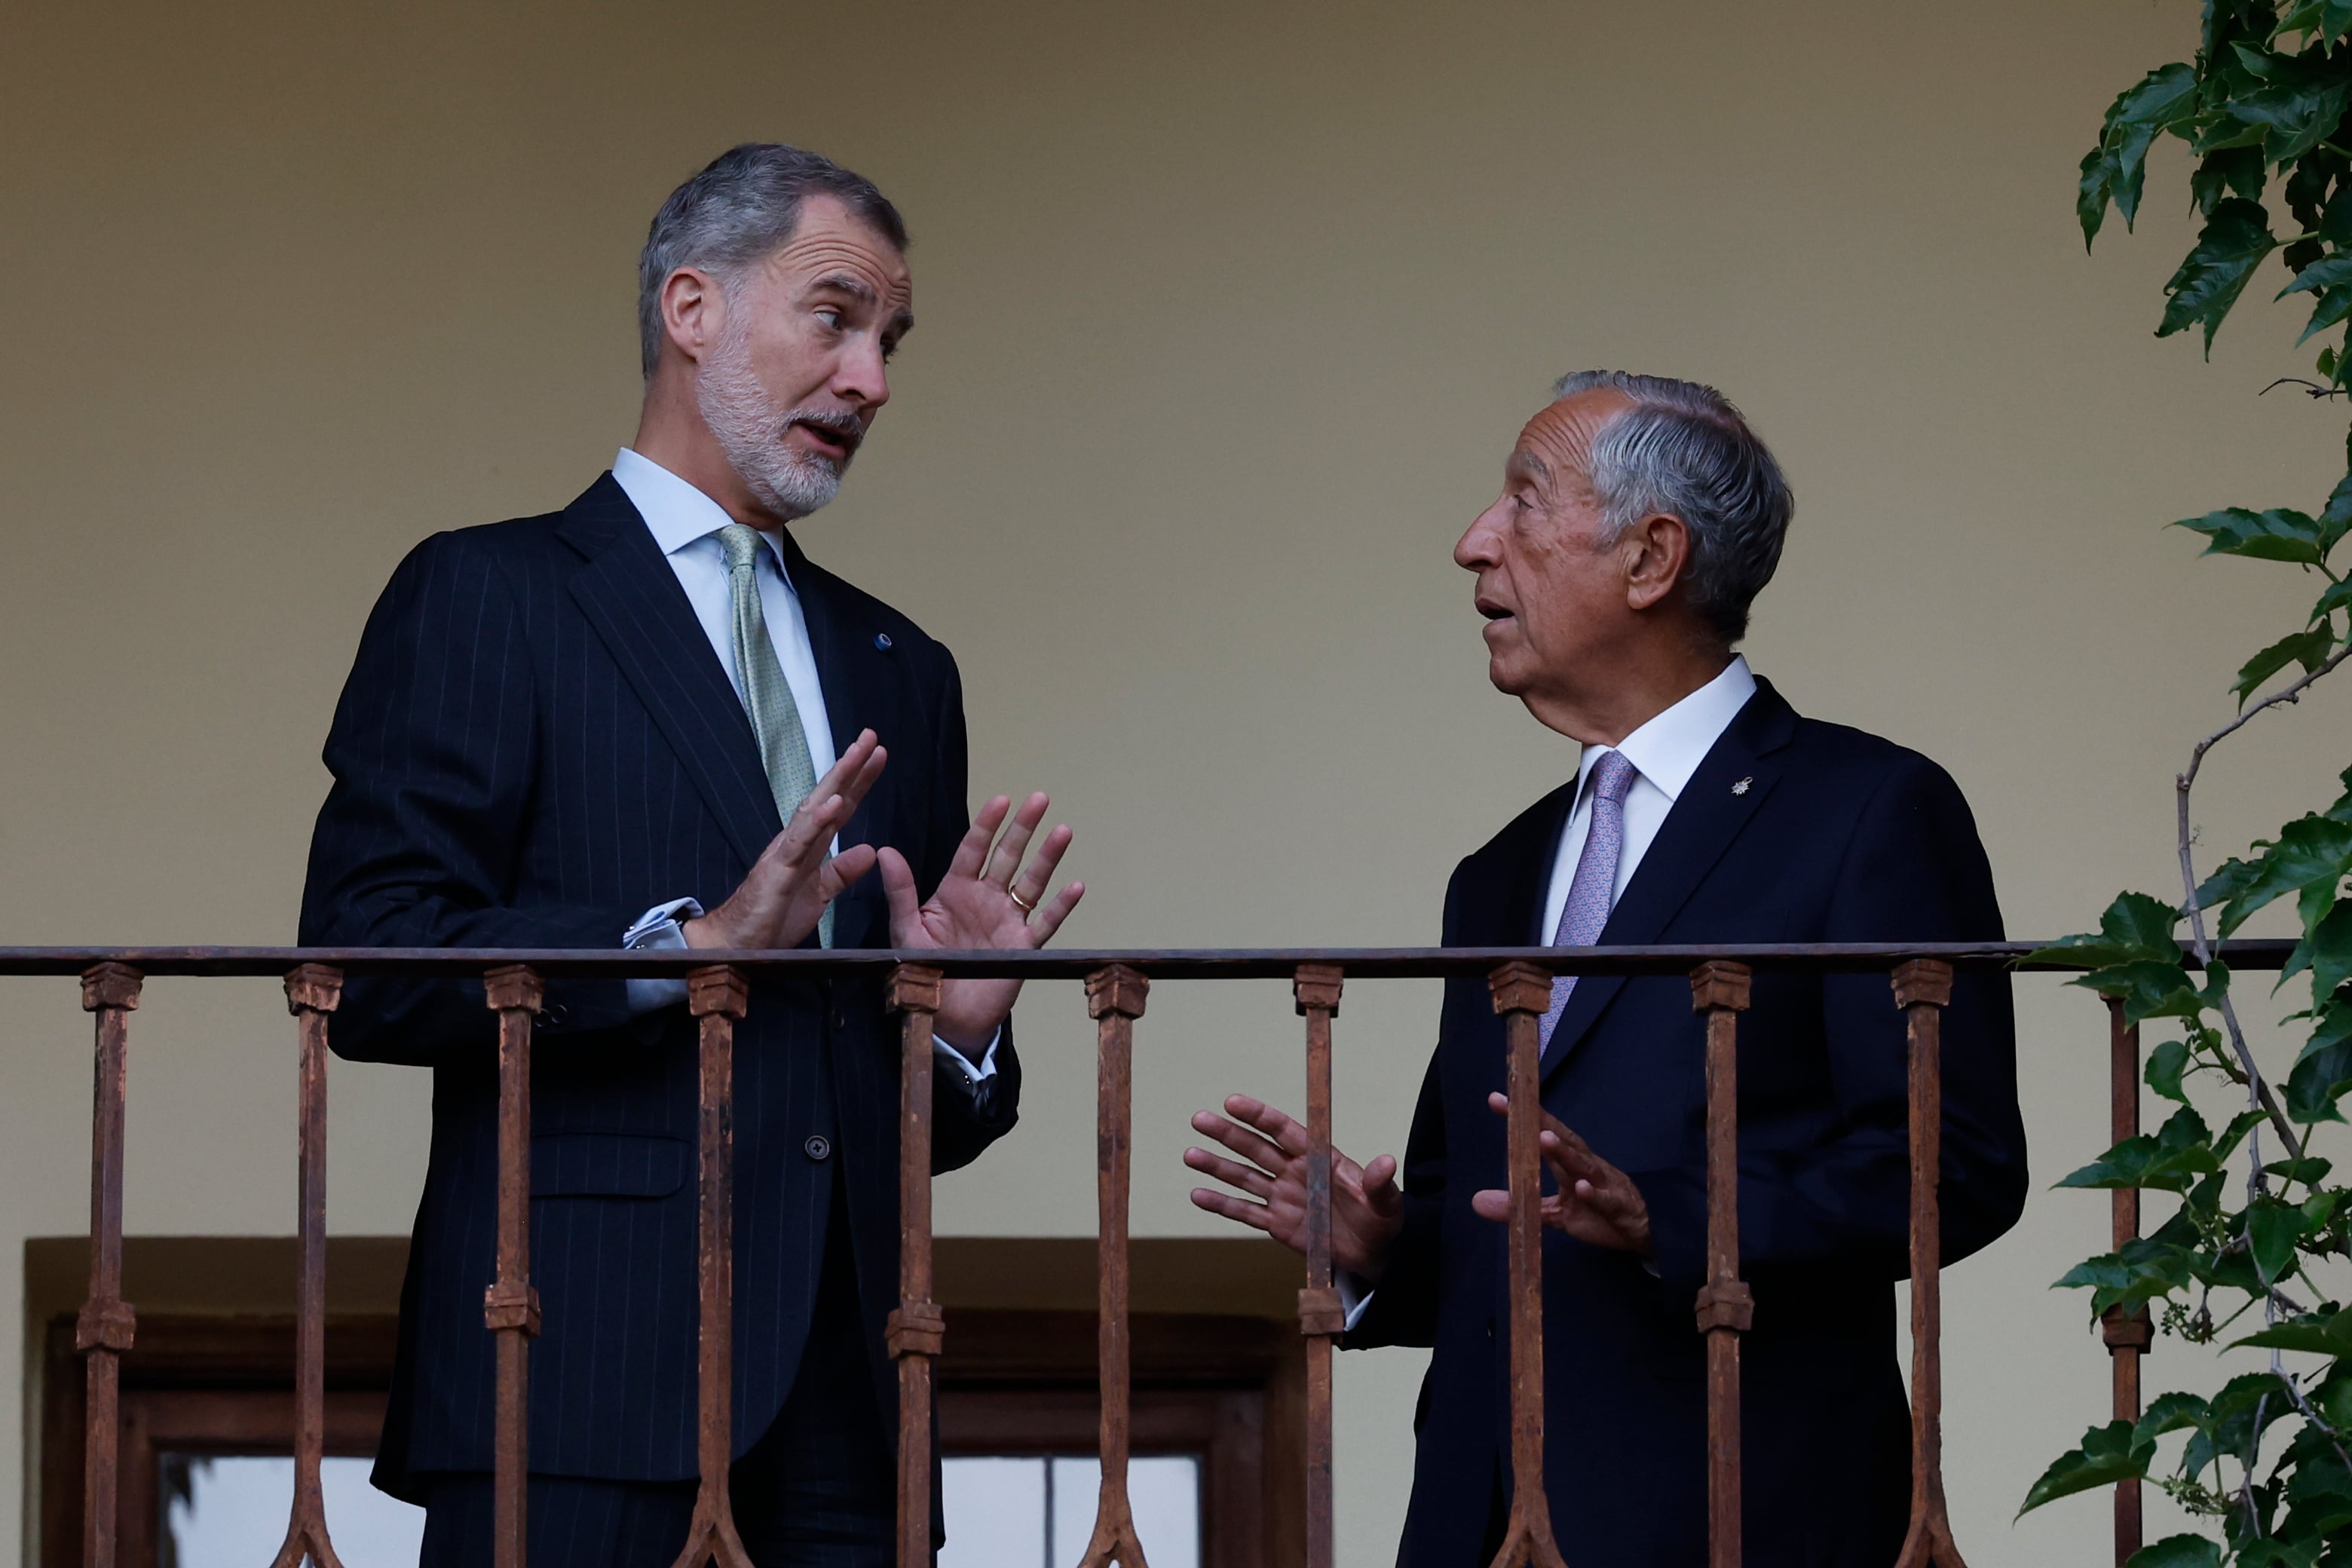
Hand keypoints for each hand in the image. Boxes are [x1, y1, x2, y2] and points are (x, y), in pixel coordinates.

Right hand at [684, 731, 886, 949]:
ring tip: (856, 754)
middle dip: (850, 766)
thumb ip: (842, 872)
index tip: (879, 755)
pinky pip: (799, 842)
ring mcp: (785, 852)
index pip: (839, 808)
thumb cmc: (773, 917)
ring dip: (836, 781)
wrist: (737, 944)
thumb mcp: (819, 894)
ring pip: (813, 808)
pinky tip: (833, 802)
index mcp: (809, 846)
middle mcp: (797, 840)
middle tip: (871, 736)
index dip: (859, 782)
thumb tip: (870, 850)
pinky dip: (817, 821)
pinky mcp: (777, 870)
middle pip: (827, 797)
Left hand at [879, 791, 1082, 1049]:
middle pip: (1009, 856)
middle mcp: (986, 899)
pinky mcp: (1023, 946)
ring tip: (1063, 831)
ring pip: (1032, 882)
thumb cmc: (922, 971)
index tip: (1001, 800)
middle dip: (1024, 827)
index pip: (974, 849)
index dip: (988, 824)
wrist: (943, 1016)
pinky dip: (1061, 906)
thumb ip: (900, 891)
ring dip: (1048, 857)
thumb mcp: (906, 930)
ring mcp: (1007, 920)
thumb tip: (885, 852)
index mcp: (956, 890)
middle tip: (1039, 798)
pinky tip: (1076, 887)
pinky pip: (1046, 922)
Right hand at [1185, 1094, 1403, 1281]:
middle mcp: (1295, 1172)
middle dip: (1228, 1134)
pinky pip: (1245, 1212)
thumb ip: (1379, 1184)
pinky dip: (1222, 1205)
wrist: (1376, 1254)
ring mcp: (1283, 1197)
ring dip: (1217, 1166)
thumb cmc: (1383, 1221)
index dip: (1258, 1116)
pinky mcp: (1277, 1224)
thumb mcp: (1386, 1203)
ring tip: (1190, 1155)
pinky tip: (1197, 1195)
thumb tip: (1386, 1161)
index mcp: (1319, 1158)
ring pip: (1244, 1177)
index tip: (1233, 1102)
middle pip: (1256, 1149)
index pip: (1284, 1131)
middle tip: (1199, 1119)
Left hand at [1470, 1093, 1651, 1256]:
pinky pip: (1605, 1200)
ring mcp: (1603, 1185)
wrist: (1643, 1231)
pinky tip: (1581, 1188)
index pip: (1545, 1133)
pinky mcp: (1617, 1208)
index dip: (1524, 1118)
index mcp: (1570, 1162)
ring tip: (1545, 1139)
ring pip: (1583, 1165)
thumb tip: (1476, 1201)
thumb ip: (1520, 1204)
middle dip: (1541, 1123)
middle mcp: (1586, 1166)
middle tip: (1517, 1109)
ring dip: (1564, 1152)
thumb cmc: (1598, 1213)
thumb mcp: (1554, 1213)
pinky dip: (1594, 1194)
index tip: (1496, 1099)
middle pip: (1563, 1140)